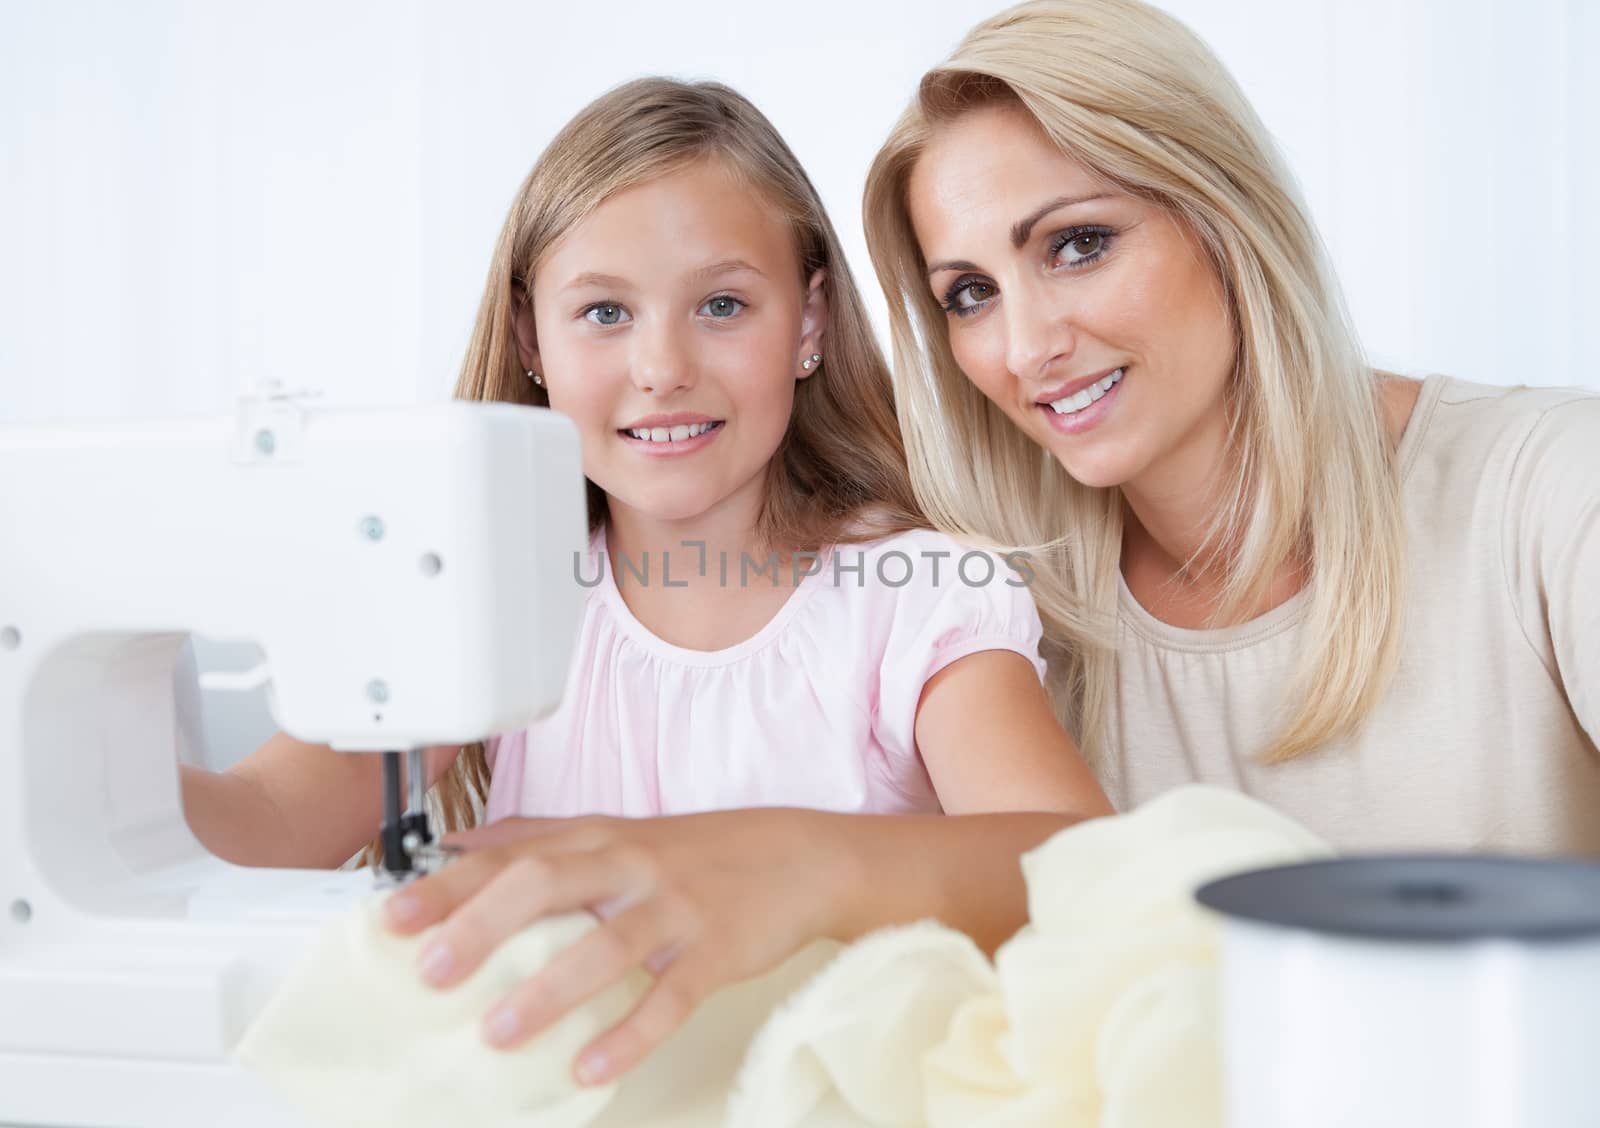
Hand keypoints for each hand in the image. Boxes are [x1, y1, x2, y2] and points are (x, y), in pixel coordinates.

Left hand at [380, 808, 849, 1085]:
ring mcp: (676, 908)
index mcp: (600, 839)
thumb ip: (537, 835)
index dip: (450, 885)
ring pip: (607, 944)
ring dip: (549, 991)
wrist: (799, 857)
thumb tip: (456, 847)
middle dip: (483, 926)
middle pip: (547, 883)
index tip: (392, 916)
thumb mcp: (617, 829)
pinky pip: (672, 997)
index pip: (513, 854)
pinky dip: (631, 1034)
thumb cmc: (698, 851)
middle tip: (430, 971)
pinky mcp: (718, 951)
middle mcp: (631, 866)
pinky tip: (591, 1067)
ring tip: (497, 1032)